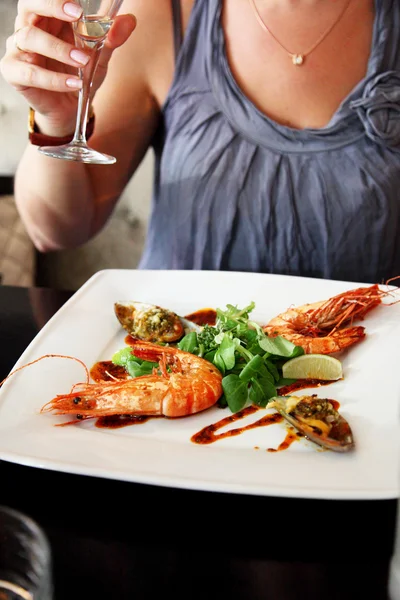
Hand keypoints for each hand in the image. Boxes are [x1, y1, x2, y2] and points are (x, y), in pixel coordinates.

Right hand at [0, 0, 135, 135]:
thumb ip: (111, 38)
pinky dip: (53, 78)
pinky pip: (30, 73)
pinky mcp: (14, 73)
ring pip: (28, 38)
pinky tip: (74, 83)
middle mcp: (28, 28)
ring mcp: (19, 50)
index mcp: (48, 17)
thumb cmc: (79, 74)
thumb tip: (129, 20)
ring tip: (82, 61)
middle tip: (76, 15)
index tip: (80, 6)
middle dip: (51, 5)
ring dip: (58, 48)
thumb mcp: (99, 56)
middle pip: (28, 5)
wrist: (69, 108)